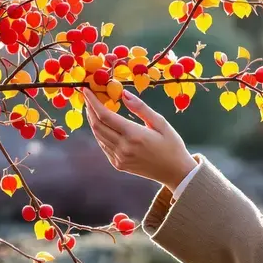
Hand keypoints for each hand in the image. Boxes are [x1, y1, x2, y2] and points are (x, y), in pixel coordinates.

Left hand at [80, 88, 197, 189]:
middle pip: (97, 125)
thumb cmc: (171, 145)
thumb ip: (141, 108)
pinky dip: (100, 133)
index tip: (86, 90)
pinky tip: (102, 125)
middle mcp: (123, 147)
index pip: (105, 116)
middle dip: (89, 109)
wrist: (175, 172)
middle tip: (88, 97)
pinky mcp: (118, 164)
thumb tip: (124, 93)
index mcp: (134, 135)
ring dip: (93, 121)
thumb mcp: (161, 123)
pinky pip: (104, 146)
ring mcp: (119, 158)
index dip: (93, 102)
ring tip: (92, 108)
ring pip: (98, 136)